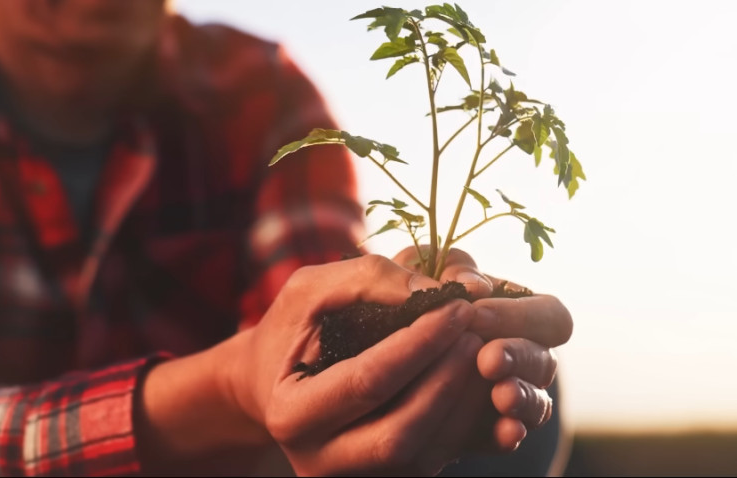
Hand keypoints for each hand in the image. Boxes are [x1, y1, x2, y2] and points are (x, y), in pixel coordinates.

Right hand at [231, 255, 496, 475]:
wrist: (270, 381)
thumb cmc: (291, 330)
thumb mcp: (309, 291)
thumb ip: (367, 279)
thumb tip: (437, 291)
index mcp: (291, 413)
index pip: (367, 382)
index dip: (419, 343)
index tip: (457, 307)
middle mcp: (319, 460)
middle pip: (400, 432)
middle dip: (447, 379)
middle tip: (477, 333)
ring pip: (424, 455)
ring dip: (464, 404)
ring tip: (485, 354)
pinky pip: (435, 460)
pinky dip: (466, 424)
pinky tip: (478, 382)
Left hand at [392, 246, 572, 451]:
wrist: (366, 337)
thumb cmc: (402, 289)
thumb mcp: (419, 266)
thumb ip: (449, 267)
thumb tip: (474, 286)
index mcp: (515, 313)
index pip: (551, 317)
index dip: (523, 317)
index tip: (474, 315)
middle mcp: (519, 357)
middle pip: (546, 362)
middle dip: (520, 358)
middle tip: (487, 359)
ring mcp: (504, 396)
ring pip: (536, 404)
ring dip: (522, 397)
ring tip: (500, 394)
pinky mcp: (479, 430)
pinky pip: (506, 437)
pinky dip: (508, 433)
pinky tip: (504, 431)